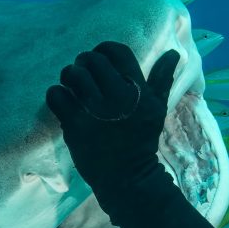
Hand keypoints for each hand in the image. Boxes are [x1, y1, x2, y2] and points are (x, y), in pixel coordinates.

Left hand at [45, 42, 179, 196]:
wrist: (127, 177)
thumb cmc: (141, 141)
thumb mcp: (158, 109)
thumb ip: (162, 79)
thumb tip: (172, 53)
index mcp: (136, 89)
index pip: (116, 51)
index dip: (104, 49)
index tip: (100, 60)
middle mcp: (116, 97)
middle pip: (91, 59)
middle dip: (83, 62)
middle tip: (83, 73)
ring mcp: (94, 111)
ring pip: (71, 74)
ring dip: (68, 76)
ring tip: (72, 85)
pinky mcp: (74, 125)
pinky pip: (56, 95)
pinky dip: (56, 94)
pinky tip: (63, 101)